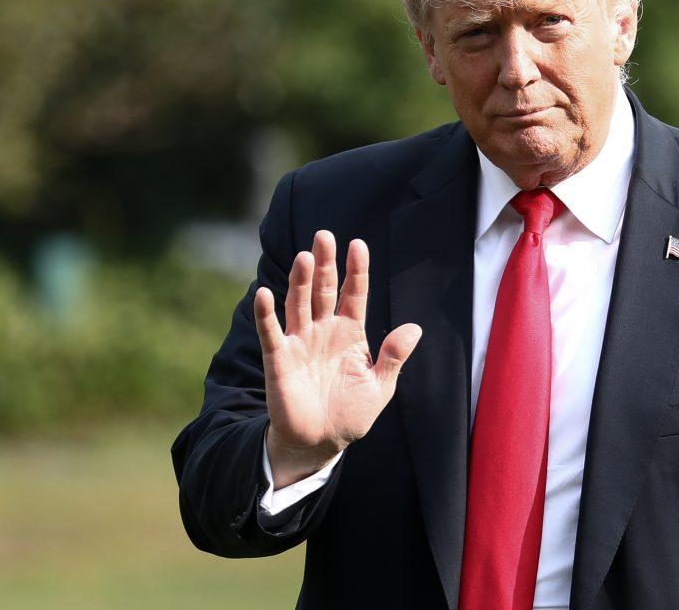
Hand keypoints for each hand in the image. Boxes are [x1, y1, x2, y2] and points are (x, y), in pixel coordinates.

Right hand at [255, 230, 421, 488]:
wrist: (321, 442)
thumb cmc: (351, 413)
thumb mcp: (380, 386)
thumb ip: (393, 357)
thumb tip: (414, 328)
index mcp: (350, 333)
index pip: (354, 294)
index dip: (356, 270)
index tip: (358, 244)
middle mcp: (324, 330)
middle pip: (324, 290)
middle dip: (325, 264)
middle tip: (324, 235)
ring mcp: (300, 342)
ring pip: (299, 303)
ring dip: (300, 281)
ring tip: (304, 257)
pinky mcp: (280, 359)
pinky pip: (271, 332)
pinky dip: (266, 314)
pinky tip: (264, 294)